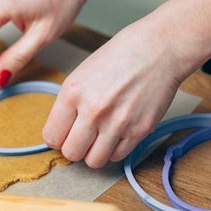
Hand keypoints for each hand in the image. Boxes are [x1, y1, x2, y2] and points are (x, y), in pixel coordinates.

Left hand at [42, 17, 186, 167]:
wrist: (158, 49)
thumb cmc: (120, 57)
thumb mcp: (82, 74)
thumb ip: (69, 105)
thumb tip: (62, 132)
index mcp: (73, 93)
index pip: (51, 137)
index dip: (58, 138)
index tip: (65, 134)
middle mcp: (93, 111)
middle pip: (71, 153)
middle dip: (75, 148)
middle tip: (83, 137)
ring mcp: (117, 123)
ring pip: (94, 161)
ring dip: (95, 152)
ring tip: (101, 136)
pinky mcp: (138, 131)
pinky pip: (117, 157)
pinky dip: (115, 150)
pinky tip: (118, 133)